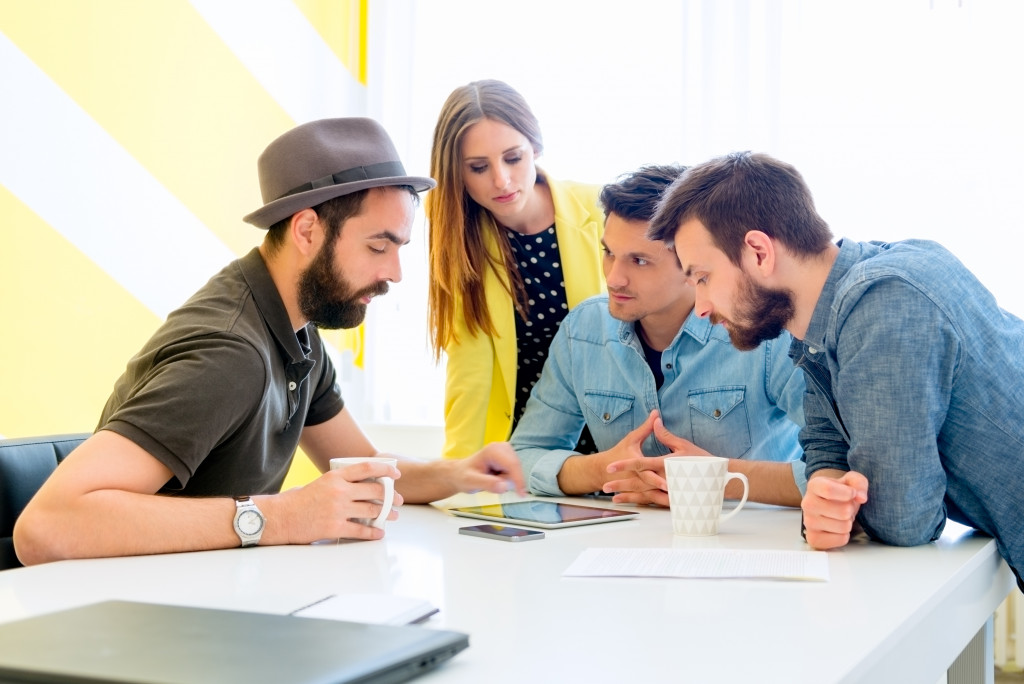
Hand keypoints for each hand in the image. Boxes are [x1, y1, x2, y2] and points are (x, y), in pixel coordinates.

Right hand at [273, 460, 403, 542]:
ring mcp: (338, 510)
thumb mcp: (319, 483)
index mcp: (335, 476)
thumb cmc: (296, 501)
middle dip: (391, 496)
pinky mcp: (335, 528)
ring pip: (371, 510)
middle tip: (399, 500)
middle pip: (375, 491)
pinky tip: (378, 533)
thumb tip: (360, 488)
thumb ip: (338, 483)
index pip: (367, 468)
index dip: (385, 470)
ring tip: (393, 516)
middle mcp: (339, 491)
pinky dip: (372, 532)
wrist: (279, 518)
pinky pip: (360, 530)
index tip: (396, 474)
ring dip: (386, 514)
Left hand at [455, 442, 526, 495]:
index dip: (518, 480)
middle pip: (515, 469)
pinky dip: (506, 479)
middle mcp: (502, 447)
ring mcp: (507, 452)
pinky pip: (514, 473)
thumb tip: (504, 487)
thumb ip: (487, 484)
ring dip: (506, 480)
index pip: (512, 465)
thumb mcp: (471, 482)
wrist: (461, 473)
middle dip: (506, 480)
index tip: (521, 494)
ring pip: (516, 472)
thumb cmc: (464, 476)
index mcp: (493, 450)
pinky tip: (495, 477)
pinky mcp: (509, 457)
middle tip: (489, 483)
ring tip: (490, 479)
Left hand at [603, 411, 710, 505]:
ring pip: (644, 495)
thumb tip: (655, 419)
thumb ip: (666, 435)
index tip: (610, 467)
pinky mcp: (673, 499)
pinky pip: (653, 502)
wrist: (720, 480)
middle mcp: (665, 479)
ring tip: (611, 496)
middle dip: (620, 484)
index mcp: (666, 464)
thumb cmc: (703, 461)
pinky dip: (641, 502)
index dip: (624, 465)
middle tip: (604, 485)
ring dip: (627, 495)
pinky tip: (630, 503)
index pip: (641, 464)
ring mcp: (668, 492)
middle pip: (638, 482)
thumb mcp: (684, 445)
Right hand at [801, 471, 868, 549]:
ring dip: (848, 522)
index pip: (829, 490)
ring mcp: (808, 523)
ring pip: (844, 527)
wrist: (826, 505)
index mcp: (814, 486)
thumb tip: (861, 497)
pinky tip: (837, 528)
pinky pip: (841, 539)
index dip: (847, 493)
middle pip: (843, 511)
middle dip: (851, 510)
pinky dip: (845, 535)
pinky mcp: (813, 538)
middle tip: (846, 507)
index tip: (852, 493)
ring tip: (841, 517)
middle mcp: (808, 504)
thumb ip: (858, 484)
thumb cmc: (840, 493)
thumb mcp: (851, 481)